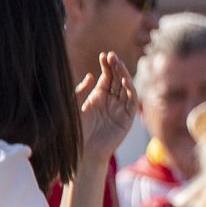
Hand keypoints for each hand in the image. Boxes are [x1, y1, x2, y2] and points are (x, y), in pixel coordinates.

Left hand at [77, 51, 137, 165]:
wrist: (82, 151)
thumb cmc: (75, 131)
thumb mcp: (74, 106)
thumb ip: (81, 91)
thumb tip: (90, 76)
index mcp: (98, 97)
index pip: (106, 77)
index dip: (107, 66)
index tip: (104, 55)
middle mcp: (111, 101)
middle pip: (117, 80)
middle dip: (116, 67)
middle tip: (112, 55)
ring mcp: (120, 109)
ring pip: (126, 88)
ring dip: (124, 74)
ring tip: (118, 63)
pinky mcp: (127, 119)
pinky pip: (131, 101)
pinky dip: (131, 90)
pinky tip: (125, 80)